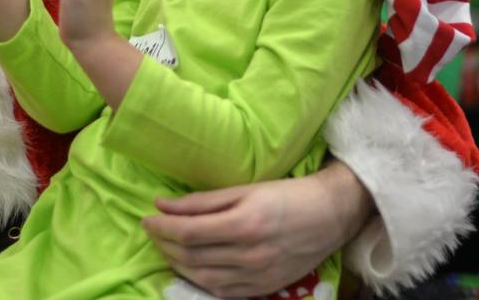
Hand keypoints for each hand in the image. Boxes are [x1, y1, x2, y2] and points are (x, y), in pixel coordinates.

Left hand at [141, 161, 374, 296]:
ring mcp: (258, 275)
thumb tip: (162, 205)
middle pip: (191, 256)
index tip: (147, 219)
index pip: (187, 232)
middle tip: (153, 231)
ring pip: (203, 277)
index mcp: (244, 224)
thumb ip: (201, 201)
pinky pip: (223, 291)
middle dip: (164, 244)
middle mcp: (250, 254)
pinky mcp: (266, 288)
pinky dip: (200, 280)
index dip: (161, 228)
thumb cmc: (287, 195)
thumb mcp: (244, 189)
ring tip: (167, 248)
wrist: (332, 215)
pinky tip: (191, 267)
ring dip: (177, 263)